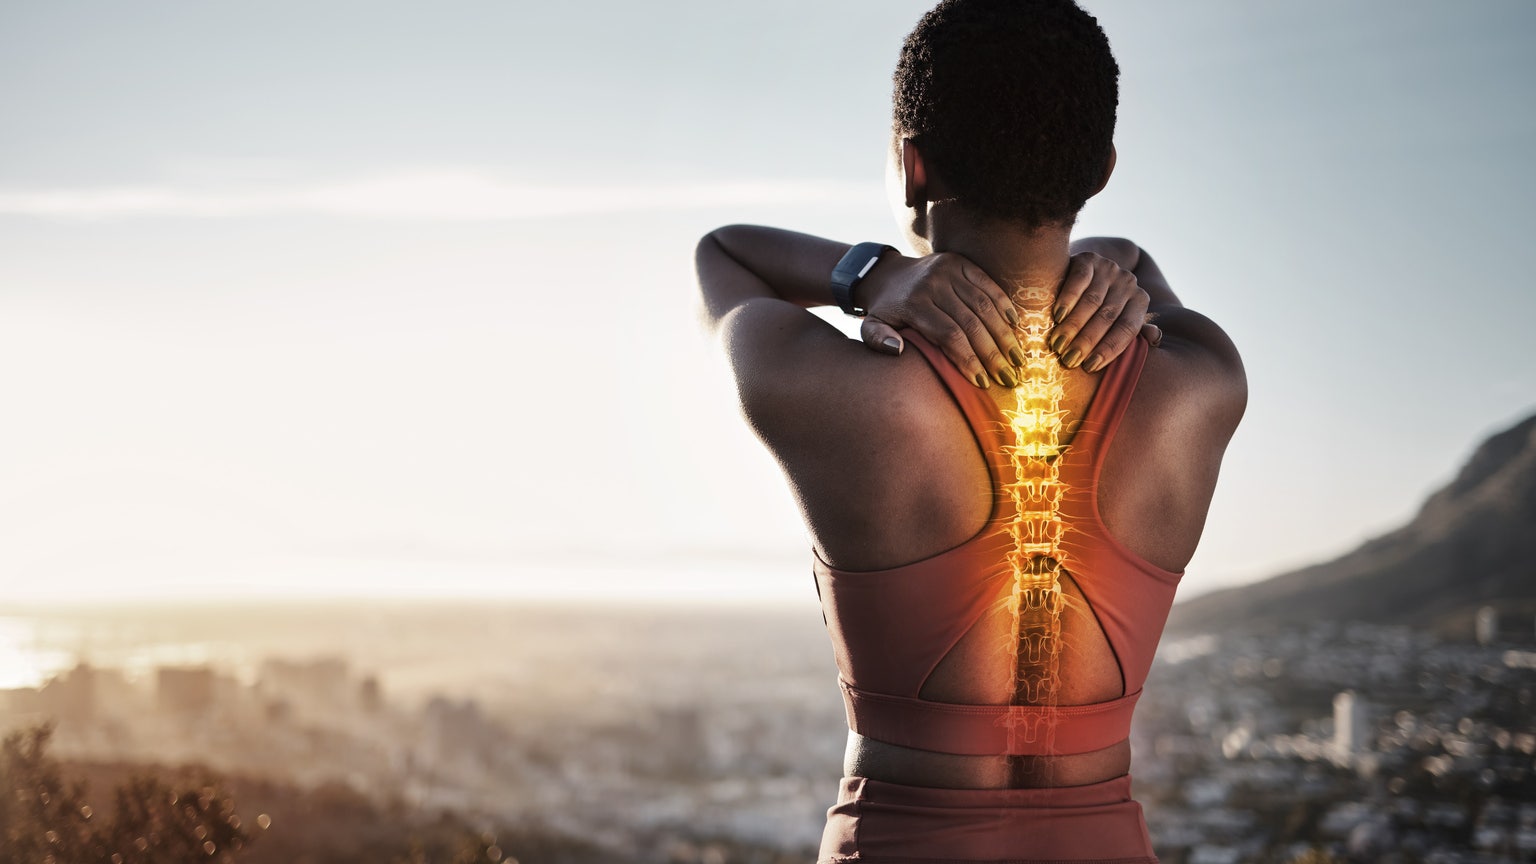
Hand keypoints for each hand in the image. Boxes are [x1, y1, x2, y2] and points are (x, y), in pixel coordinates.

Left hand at [856, 251, 1024, 388]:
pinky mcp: (960, 262)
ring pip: (983, 305)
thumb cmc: (884, 310)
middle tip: (1008, 377)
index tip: (982, 382)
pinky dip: (1003, 304)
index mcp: (913, 304)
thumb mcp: (870, 326)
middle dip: (992, 353)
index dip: (968, 360)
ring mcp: (948, 270)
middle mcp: (933, 284)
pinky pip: (987, 284)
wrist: (885, 274)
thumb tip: (896, 350)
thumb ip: (877, 340)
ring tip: (1017, 358)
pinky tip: (1015, 325)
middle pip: (971, 323)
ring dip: (1003, 334)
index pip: (949, 335)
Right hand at [1049, 252, 1161, 372]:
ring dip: (1073, 326)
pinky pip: (1079, 281)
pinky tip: (1057, 316)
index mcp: (1140, 301)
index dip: (1109, 349)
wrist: (1087, 269)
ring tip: (1058, 344)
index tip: (1090, 367)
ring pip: (1092, 302)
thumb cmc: (1102, 305)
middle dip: (1087, 341)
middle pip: (1108, 317)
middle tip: (1070, 360)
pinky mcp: (1089, 259)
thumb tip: (1155, 337)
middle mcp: (1128, 283)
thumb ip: (1136, 331)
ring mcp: (1109, 269)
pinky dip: (1068, 299)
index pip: (1127, 329)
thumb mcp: (1120, 318)